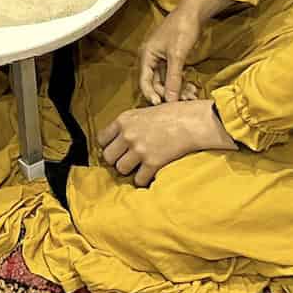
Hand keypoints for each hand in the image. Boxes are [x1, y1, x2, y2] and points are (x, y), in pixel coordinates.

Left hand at [98, 100, 238, 187]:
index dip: (108, 146)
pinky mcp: (152, 163)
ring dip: (130, 170)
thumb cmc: (171, 114)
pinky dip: (144, 179)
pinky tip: (150, 173)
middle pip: (108, 157)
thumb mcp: (144, 112)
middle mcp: (128, 135)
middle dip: (117, 160)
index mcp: (124, 120)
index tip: (116, 149)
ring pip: (121, 169)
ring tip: (140, 166)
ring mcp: (139, 149)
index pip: (101, 139)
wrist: (192, 121)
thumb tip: (119, 140)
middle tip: (127, 160)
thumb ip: (129, 125)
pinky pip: (138, 179)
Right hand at [137, 0, 229, 103]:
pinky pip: (175, 76)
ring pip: (168, 81)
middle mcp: (152, 58)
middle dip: (170, 93)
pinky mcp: (174, 59)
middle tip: (184, 101)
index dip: (152, 95)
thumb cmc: (182, 29)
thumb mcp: (177, 55)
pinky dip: (183, 83)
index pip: (145, 81)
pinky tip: (193, 89)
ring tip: (192, 96)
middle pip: (157, 83)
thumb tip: (170, 100)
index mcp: (147, 55)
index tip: (161, 105)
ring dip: (178, 89)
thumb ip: (173, 78)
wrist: (194, 12)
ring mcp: (163, 59)